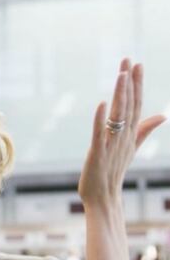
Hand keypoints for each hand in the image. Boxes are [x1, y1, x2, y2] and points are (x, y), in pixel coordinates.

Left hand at [79, 58, 165, 207]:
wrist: (103, 198)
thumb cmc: (113, 172)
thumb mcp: (131, 147)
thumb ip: (144, 130)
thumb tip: (162, 116)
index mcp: (130, 134)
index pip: (136, 104)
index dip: (137, 84)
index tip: (137, 64)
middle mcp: (123, 137)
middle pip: (129, 106)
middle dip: (130, 83)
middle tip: (129, 60)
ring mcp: (111, 145)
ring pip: (118, 116)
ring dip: (120, 95)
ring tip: (121, 74)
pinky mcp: (97, 154)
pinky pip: (100, 135)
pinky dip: (101, 120)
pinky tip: (102, 104)